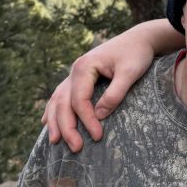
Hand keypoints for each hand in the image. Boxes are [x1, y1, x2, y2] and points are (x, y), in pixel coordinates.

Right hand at [41, 19, 181, 151]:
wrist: (139, 39)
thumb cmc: (137, 53)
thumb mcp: (130, 72)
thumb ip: (115, 93)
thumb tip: (99, 115)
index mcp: (84, 67)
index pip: (80, 100)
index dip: (87, 120)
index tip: (98, 136)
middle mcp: (75, 70)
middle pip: (64, 103)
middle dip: (67, 127)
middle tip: (76, 148)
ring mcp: (75, 74)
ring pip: (58, 100)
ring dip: (55, 121)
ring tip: (55, 141)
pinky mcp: (80, 77)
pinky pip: (61, 96)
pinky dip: (54, 110)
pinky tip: (47, 122)